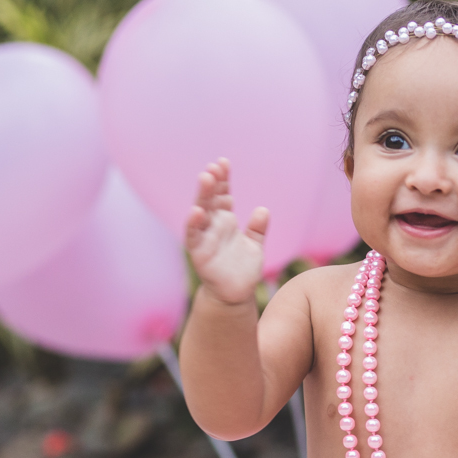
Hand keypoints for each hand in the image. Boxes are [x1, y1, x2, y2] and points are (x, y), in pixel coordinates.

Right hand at [185, 158, 267, 305]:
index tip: (224, 163)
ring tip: (206, 178)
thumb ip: (258, 229)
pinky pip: (194, 236)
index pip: (223, 195)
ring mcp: (205, 238)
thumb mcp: (255, 246)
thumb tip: (263, 210)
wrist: (235, 294)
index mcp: (225, 221)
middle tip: (214, 166)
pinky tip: (196, 211)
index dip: (223, 180)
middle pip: (210, 200)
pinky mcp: (199, 253)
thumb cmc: (243, 269)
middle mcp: (213, 226)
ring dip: (202, 196)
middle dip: (212, 183)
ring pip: (201, 213)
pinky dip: (193, 224)